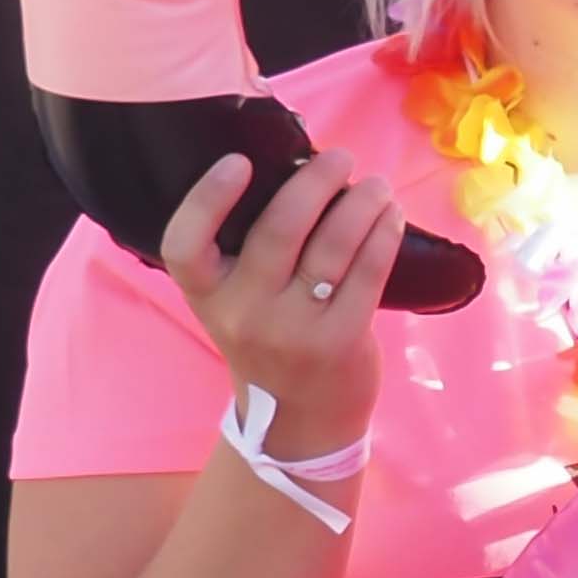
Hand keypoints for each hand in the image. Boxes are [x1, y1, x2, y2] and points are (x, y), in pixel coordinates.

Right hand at [161, 145, 398, 456]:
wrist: (301, 420)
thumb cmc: (270, 339)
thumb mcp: (237, 302)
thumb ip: (250, 250)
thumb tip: (300, 171)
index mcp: (206, 295)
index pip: (185, 245)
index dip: (207, 199)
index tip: (239, 160)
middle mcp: (243, 313)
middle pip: (277, 232)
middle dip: (314, 182)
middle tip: (340, 157)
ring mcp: (293, 329)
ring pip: (330, 247)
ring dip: (360, 204)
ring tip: (376, 184)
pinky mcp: (341, 339)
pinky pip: (366, 273)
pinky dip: (383, 236)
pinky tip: (392, 215)